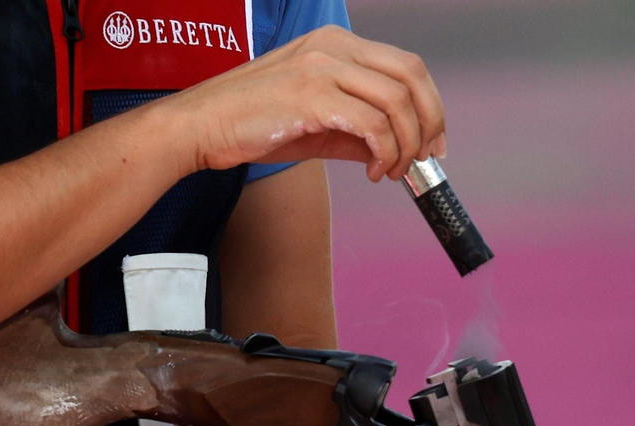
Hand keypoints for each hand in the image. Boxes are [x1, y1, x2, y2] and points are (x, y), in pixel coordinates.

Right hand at [162, 25, 446, 182]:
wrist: (201, 126)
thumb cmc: (251, 123)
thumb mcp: (313, 121)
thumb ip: (354, 129)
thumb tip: (392, 150)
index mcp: (336, 44)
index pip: (405, 65)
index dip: (430, 104)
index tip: (433, 141)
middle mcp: (334, 47)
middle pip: (411, 77)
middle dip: (428, 123)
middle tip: (425, 160)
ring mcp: (323, 69)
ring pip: (396, 103)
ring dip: (405, 145)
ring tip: (391, 171)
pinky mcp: (312, 96)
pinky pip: (371, 126)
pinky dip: (383, 154)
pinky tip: (372, 171)